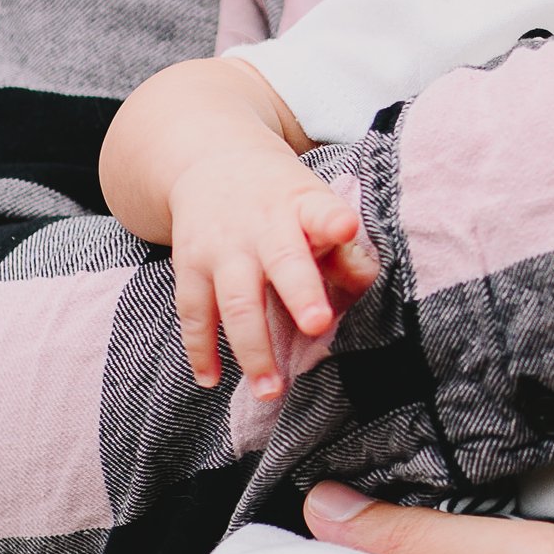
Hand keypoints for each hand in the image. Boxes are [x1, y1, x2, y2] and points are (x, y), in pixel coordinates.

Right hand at [168, 151, 379, 399]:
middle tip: (317, 325)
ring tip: (270, 390)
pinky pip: (193, 313)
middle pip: (280, 262)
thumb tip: (364, 281)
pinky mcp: (189, 267)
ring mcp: (221, 249)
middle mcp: (259, 226)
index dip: (332, 222)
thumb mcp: (314, 204)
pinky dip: (200, 349)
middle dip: (299, 294)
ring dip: (252, 349)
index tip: (344, 229)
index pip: (319, 210)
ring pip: (235, 302)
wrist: (211, 163)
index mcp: (299, 206)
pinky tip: (209, 380)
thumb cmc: (279, 198)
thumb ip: (341, 248)